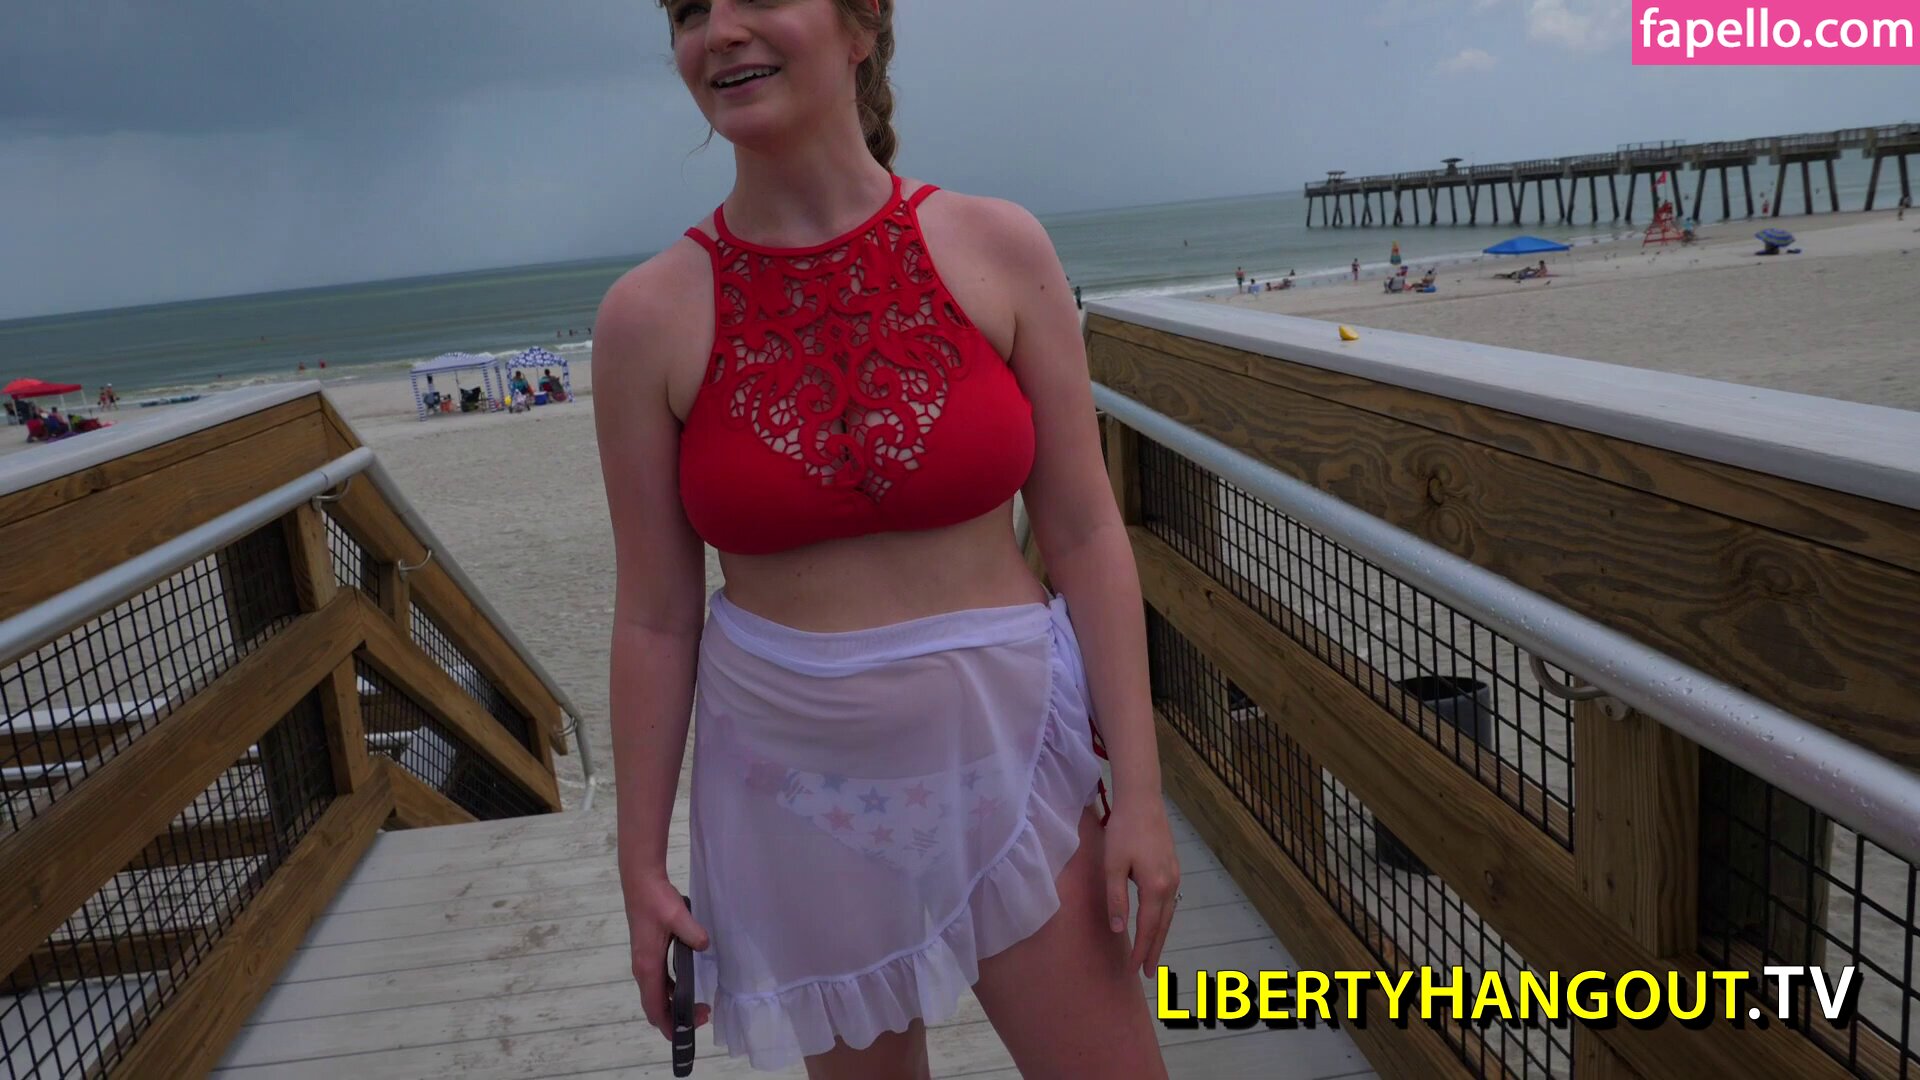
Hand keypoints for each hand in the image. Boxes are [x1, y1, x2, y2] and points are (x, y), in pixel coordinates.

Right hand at [625, 872, 711, 1040]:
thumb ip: (692, 933)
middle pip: (655, 1005)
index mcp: (648, 966)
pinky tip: (687, 986)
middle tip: (702, 1014)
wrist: (641, 882)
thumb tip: (704, 945)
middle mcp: (643, 969)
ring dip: (674, 1004)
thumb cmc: (656, 900)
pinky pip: (659, 982)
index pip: (655, 1007)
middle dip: (675, 1018)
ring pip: (657, 994)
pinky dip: (671, 991)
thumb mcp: (677, 915)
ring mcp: (644, 962)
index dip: (668, 1024)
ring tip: (698, 1005)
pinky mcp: (648, 954)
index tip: (687, 1032)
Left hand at [1103, 799, 1179, 975]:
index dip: (1141, 950)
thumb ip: (1116, 899)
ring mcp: (1174, 875)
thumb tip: (1119, 929)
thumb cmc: (1123, 831)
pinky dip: (1163, 918)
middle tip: (1147, 973)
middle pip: (1163, 925)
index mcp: (1155, 887)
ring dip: (1160, 935)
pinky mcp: (1172, 867)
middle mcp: (1170, 884)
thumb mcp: (1113, 865)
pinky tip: (1157, 923)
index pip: (1149, 927)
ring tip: (1152, 953)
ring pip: (1168, 914)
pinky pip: (1169, 902)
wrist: (1142, 800)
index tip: (1134, 970)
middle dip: (1155, 950)